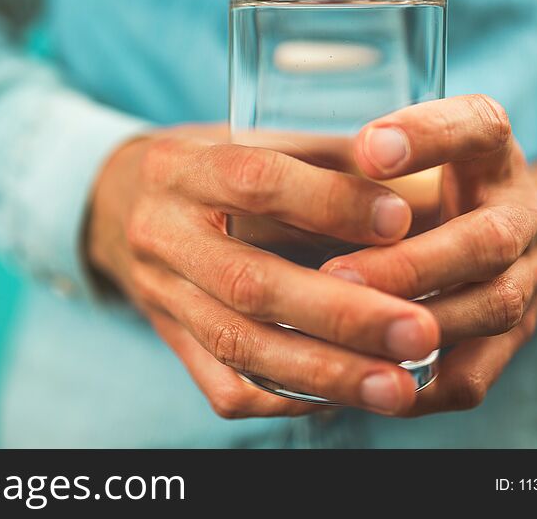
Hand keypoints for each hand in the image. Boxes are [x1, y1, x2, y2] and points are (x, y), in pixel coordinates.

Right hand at [87, 124, 439, 416]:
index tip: (400, 220)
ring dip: (324, 373)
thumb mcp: (250, 139)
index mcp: (182, 169)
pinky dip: (289, 398)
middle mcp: (162, 234)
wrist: (116, 204)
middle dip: (339, 314)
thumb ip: (326, 158)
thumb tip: (420, 186)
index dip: (328, 201)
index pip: (253, 181)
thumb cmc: (207, 168)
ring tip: (398, 387)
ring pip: (238, 345)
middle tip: (419, 331)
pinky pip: (224, 386)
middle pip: (248, 282)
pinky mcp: (170, 340)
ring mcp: (160, 296)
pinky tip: (346, 397)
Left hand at [319, 94, 536, 414]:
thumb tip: (258, 163)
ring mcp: (526, 277)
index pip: (477, 126)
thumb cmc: (419, 182)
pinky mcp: (510, 338)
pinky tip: (366, 383)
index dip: (429, 137)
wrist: (496, 231)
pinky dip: (420, 384)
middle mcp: (520, 211)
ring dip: (414, 324)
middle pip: (488, 240)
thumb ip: (350, 151)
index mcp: (490, 148)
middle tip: (335, 275)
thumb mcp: (397, 149)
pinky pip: (476, 374)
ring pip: (489, 308)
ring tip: (343, 333)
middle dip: (411, 264)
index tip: (368, 149)